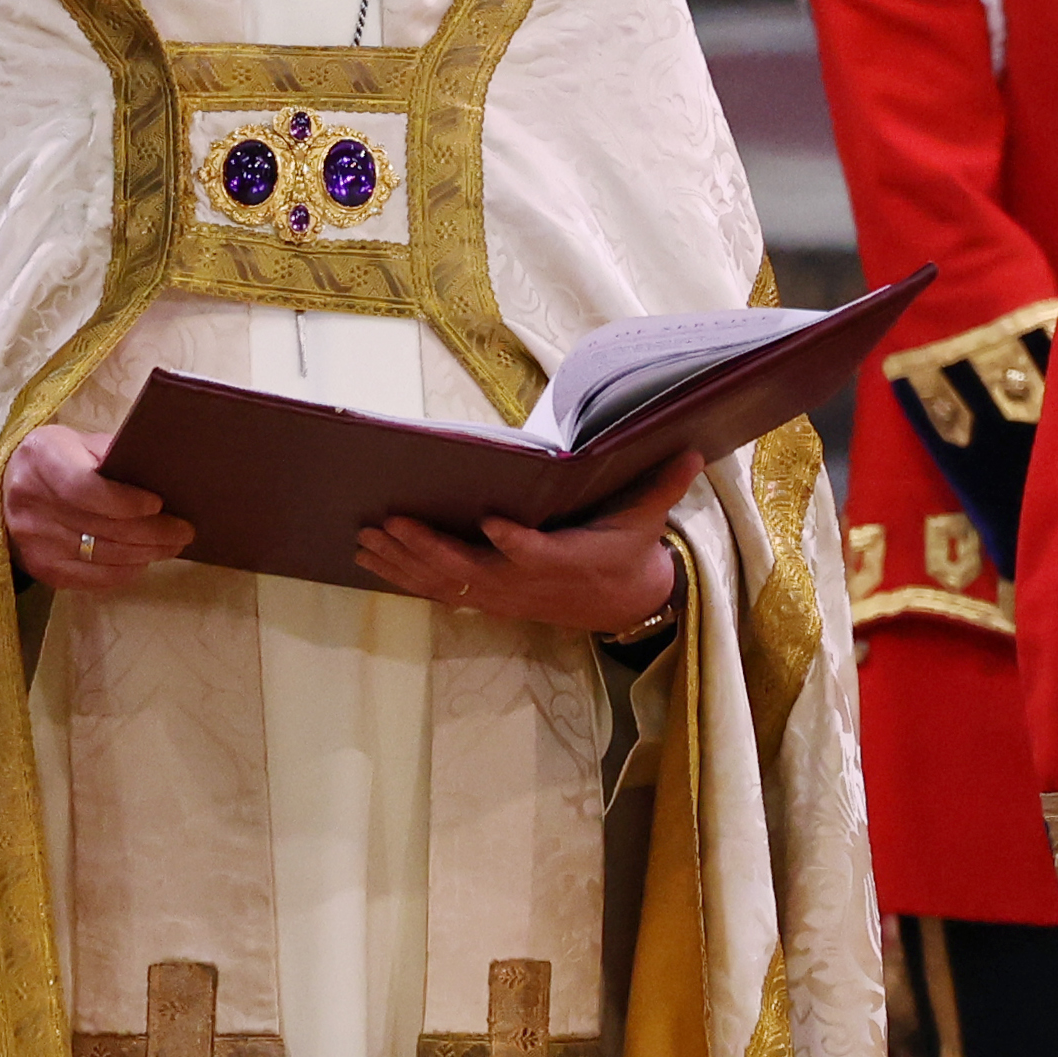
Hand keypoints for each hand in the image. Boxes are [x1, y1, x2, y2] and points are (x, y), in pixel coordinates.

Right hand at [5, 427, 190, 596]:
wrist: (8, 486)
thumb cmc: (59, 459)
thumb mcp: (81, 441)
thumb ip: (115, 454)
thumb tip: (162, 476)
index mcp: (42, 458)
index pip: (84, 489)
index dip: (124, 502)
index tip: (158, 504)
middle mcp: (30, 501)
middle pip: (101, 526)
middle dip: (151, 532)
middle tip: (184, 531)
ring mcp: (33, 539)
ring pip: (101, 555)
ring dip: (145, 554)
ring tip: (172, 545)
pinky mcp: (40, 567)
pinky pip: (91, 578)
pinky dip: (123, 572)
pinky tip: (143, 562)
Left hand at [353, 476, 685, 638]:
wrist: (621, 606)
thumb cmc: (626, 554)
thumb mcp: (646, 522)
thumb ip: (662, 487)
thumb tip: (692, 451)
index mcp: (565, 561)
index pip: (538, 554)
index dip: (516, 544)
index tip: (493, 523)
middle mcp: (525, 584)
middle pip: (470, 571)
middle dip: (427, 547)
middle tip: (388, 522)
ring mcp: (502, 596)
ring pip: (444, 584)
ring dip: (402, 563)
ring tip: (365, 539)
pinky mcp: (488, 600)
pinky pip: (439, 592)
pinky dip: (403, 577)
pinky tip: (371, 560)